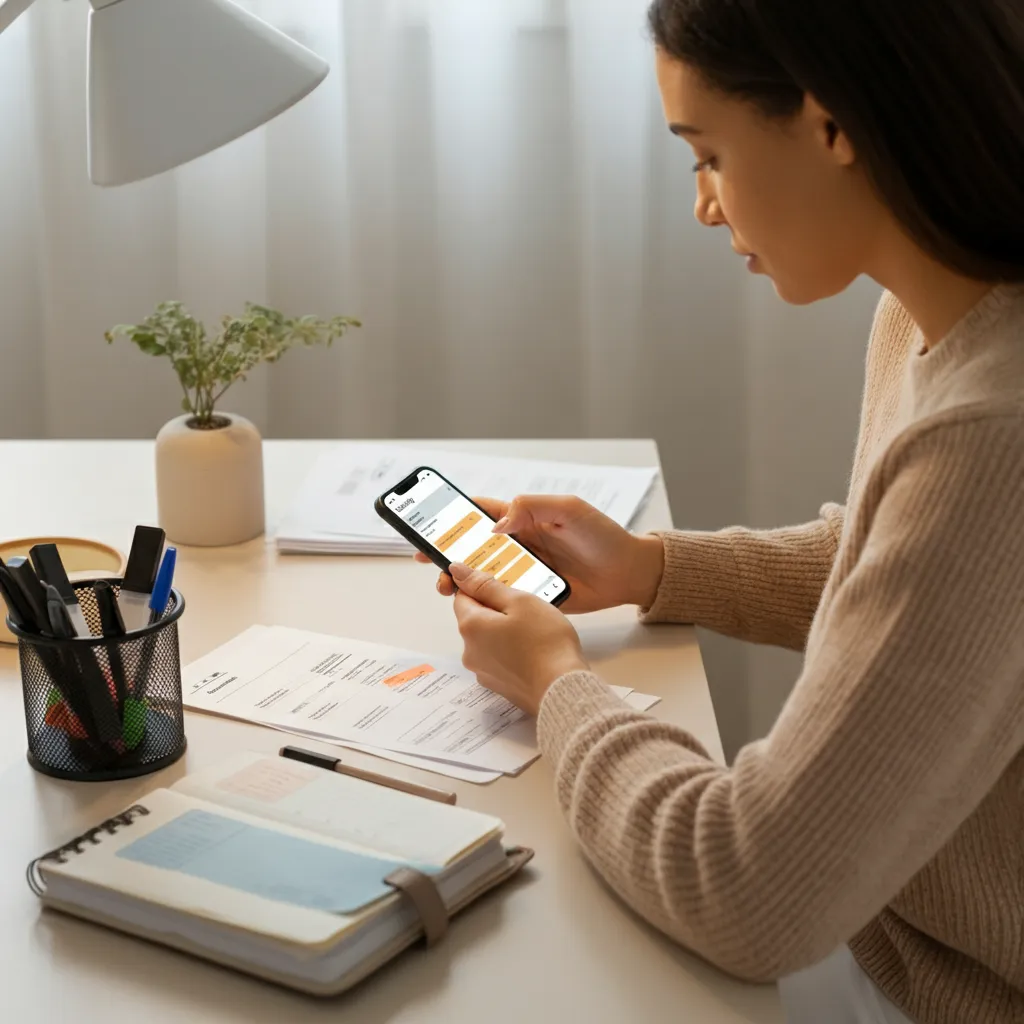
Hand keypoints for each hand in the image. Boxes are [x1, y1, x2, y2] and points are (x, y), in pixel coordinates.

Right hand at [415, 495, 664, 612]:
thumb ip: (531, 508)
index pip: (480, 513)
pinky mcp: (531, 595)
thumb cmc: (602, 535)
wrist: (628, 573)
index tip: (429, 523)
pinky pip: (502, 597)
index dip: (452, 517)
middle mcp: (518, 544)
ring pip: (482, 573)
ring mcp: (523, 570)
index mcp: (524, 518)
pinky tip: (471, 602)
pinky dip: (483, 600)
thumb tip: (496, 526)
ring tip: (446, 585)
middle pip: (472, 546)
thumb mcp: (568, 509)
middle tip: (426, 559)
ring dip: (460, 578)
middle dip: (447, 552)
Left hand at [449, 562, 588, 714]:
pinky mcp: (498, 686)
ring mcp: (482, 671)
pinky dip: (511, 652)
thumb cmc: (545, 642)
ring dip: (504, 632)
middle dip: (496, 611)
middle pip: (475, 619)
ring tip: (534, 634)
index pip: (462, 596)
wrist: (562, 690)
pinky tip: (534, 653)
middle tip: (527, 612)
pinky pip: (499, 659)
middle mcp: (469, 651)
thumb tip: (457, 571)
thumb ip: (486, 586)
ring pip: (488, 640)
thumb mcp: (519, 602)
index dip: (482, 587)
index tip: (504, 589)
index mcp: (471, 626)